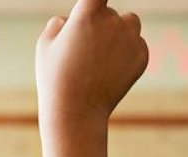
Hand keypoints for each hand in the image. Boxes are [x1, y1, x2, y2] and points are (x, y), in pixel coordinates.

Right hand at [36, 0, 147, 126]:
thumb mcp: (44, 46)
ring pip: (129, 23)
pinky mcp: (142, 55)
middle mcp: (114, 20)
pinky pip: (136, 45)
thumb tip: (69, 20)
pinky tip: (109, 73)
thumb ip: (58, 25)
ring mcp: (131, 38)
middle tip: (83, 53)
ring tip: (100, 59)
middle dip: (100, 26)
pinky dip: (126, 55)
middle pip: (111, 12)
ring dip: (119, 34)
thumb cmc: (54, 77)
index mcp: (88, 13)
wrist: (76, 113)